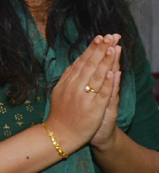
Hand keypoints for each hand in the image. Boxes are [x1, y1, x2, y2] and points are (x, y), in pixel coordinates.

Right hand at [47, 35, 118, 152]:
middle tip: (109, 36)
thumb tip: (75, 61)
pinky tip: (113, 72)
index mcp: (68, 83)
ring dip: (105, 61)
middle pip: (90, 66)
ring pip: (96, 77)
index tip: (99, 37)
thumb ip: (67, 77)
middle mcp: (75, 88)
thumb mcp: (59, 92)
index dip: (91, 49)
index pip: (81, 63)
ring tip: (112, 48)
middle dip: (100, 50)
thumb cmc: (61, 114)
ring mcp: (85, 98)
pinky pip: (102, 94)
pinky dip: (108, 83)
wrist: (60, 135)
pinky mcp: (94, 109)